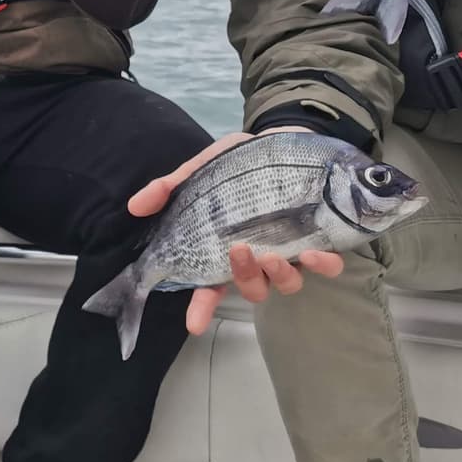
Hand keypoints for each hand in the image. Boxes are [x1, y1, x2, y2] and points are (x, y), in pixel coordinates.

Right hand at [125, 128, 344, 334]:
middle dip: (245, 278)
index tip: (193, 323)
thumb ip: (170, 189)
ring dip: (280, 275)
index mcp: (227, 249)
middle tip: (238, 252)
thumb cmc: (240, 163)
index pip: (211, 287)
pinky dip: (322, 266)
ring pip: (286, 283)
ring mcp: (291, 251)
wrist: (283, 138)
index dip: (201, 308)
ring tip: (274, 254)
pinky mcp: (320, 238)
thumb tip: (135, 206)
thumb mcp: (201, 170)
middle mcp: (260, 257)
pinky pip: (326, 266)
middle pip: (252, 288)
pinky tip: (316, 253)